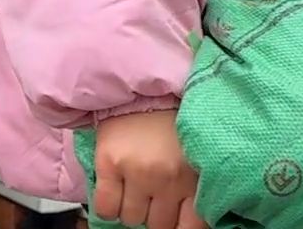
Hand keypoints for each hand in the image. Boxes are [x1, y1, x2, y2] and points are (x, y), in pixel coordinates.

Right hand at [93, 110, 204, 228]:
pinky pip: (106, 209)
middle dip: (157, 214)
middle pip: (159, 224)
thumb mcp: (196, 153)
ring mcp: (137, 171)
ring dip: (133, 208)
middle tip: (156, 195)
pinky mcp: (110, 165)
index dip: (181, 226)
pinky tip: (117, 189)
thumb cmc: (174, 121)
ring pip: (131, 219)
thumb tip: (189, 220)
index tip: (176, 220)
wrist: (147, 88)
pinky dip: (110, 206)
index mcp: (195, 173)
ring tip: (137, 186)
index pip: (191, 225)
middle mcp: (168, 178)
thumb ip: (196, 185)